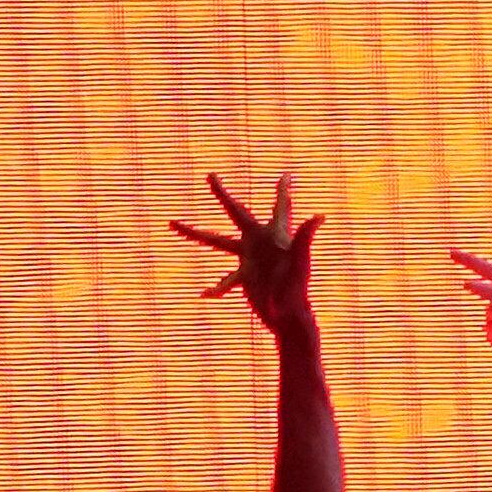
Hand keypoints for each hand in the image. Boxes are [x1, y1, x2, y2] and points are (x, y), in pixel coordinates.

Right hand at [170, 173, 321, 333]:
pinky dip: (217, 288)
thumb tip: (320, 216)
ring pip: (217, 241)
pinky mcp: (246, 276)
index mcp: (275, 235)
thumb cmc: (296, 288)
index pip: (280, 207)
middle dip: (222, 195)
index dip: (283, 190)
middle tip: (210, 175)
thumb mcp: (299, 260)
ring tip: (172, 223)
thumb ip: (304, 238)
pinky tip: (206, 295)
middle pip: (237, 212)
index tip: (288, 175)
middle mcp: (260, 242)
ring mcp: (250, 259)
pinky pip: (226, 280)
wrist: (288, 316)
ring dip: (195, 233)